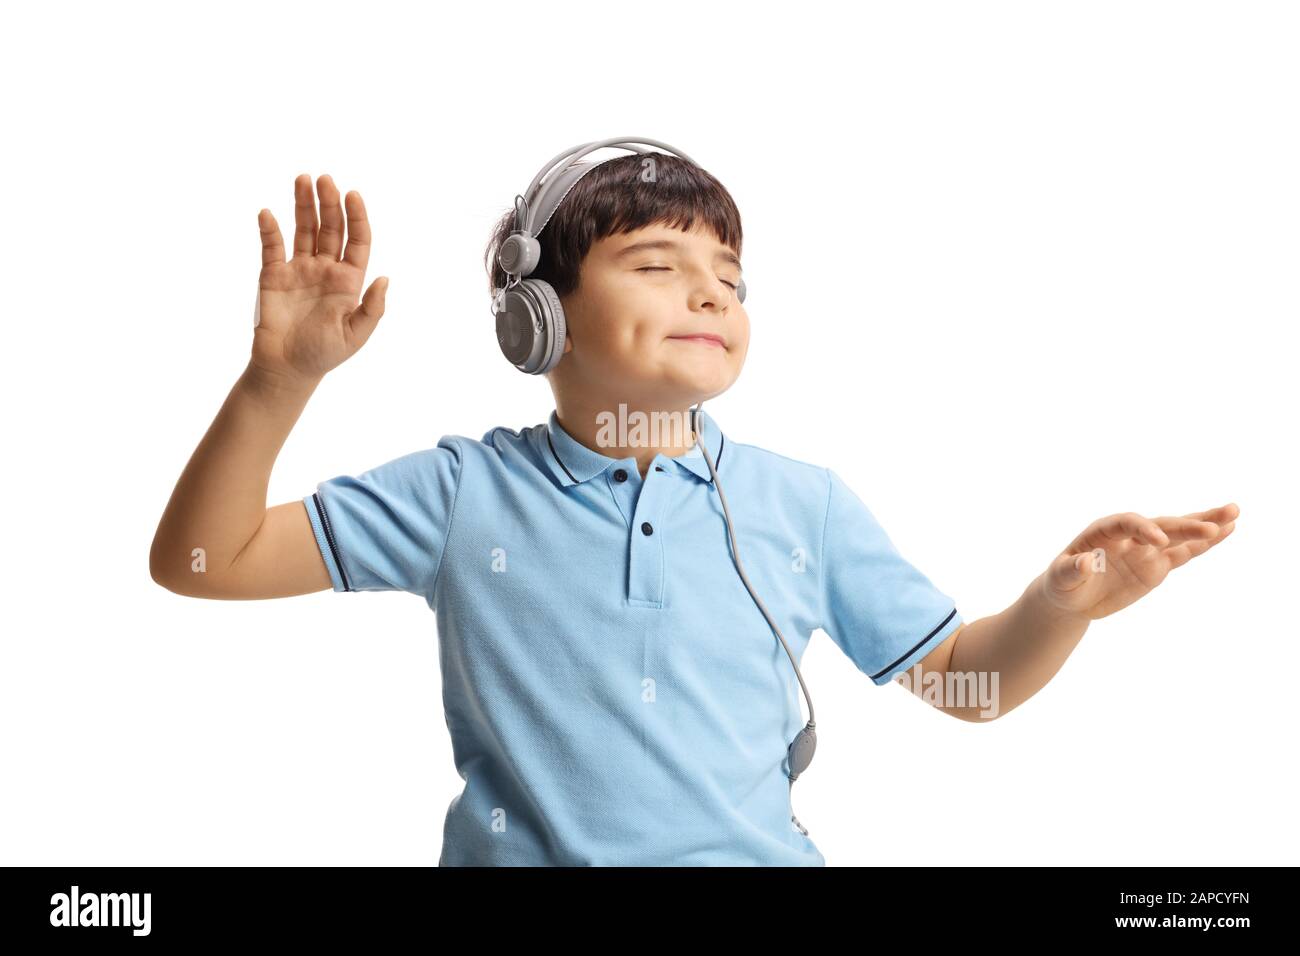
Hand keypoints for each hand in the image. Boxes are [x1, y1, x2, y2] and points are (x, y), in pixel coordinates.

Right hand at [250, 174, 388, 385]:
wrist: (287, 369)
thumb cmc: (324, 354)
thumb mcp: (355, 335)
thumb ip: (372, 308)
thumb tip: (385, 279)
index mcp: (349, 281)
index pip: (357, 241)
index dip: (356, 217)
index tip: (353, 195)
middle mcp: (326, 269)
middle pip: (330, 228)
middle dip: (329, 203)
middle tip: (325, 179)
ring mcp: (299, 270)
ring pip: (303, 229)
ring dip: (303, 205)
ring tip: (303, 179)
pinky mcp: (274, 275)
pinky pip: (272, 247)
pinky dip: (270, 230)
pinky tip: (268, 213)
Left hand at [1039, 504, 1239, 619]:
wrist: (1072, 597)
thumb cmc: (1061, 584)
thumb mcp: (1059, 579)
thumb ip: (1070, 570)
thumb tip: (1086, 563)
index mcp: (1103, 532)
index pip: (1127, 523)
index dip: (1143, 529)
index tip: (1158, 541)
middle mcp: (1129, 536)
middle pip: (1160, 525)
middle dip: (1186, 525)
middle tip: (1216, 523)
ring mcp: (1145, 549)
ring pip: (1178, 535)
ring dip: (1205, 525)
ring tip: (1234, 514)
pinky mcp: (1157, 565)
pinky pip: (1183, 554)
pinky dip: (1203, 544)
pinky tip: (1226, 532)